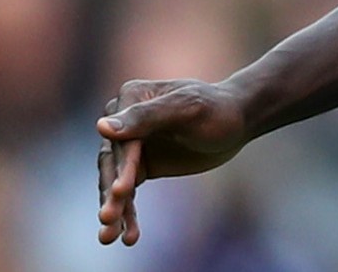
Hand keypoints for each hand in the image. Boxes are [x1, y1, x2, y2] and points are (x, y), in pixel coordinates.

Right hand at [96, 78, 249, 245]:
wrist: (236, 121)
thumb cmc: (216, 109)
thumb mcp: (187, 109)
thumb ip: (147, 116)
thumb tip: (101, 127)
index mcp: (131, 98)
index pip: (123, 139)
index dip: (122, 166)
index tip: (122, 192)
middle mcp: (123, 122)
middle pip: (112, 162)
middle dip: (110, 193)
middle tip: (107, 219)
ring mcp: (130, 146)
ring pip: (114, 181)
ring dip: (113, 209)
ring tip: (109, 237)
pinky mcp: (139, 166)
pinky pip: (128, 193)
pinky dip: (127, 214)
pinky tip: (128, 236)